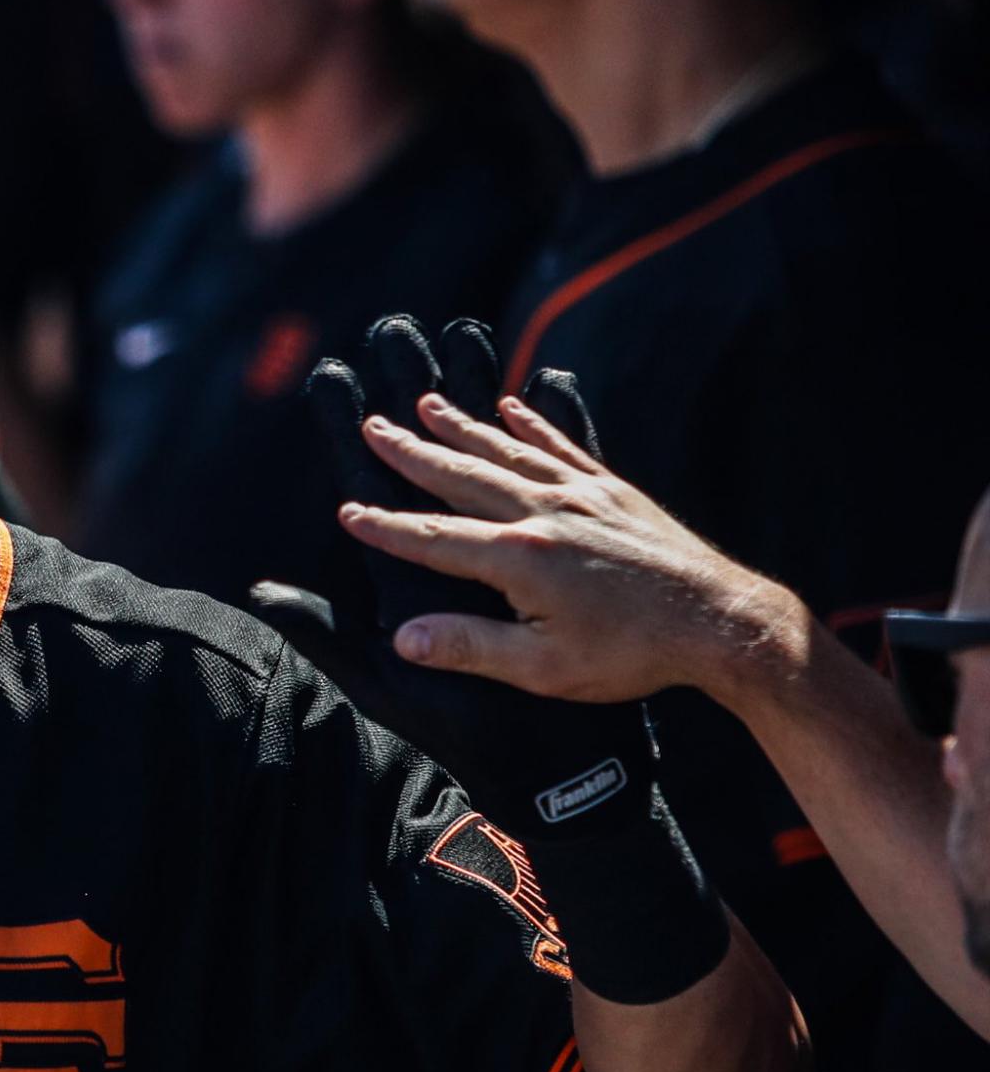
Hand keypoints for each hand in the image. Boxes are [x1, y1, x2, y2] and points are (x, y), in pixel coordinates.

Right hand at [332, 365, 799, 708]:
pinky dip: (535, 424)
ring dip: (463, 427)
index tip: (349, 511)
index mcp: (519, 557)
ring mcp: (582, 496)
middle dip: (411, 452)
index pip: (434, 537)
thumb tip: (404, 637)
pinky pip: (563, 447)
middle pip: (462, 476)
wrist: (722, 624)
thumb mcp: (543, 669)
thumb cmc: (632, 655)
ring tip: (426, 403)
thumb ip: (470, 648)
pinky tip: (515, 406)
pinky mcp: (615, 493)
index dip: (387, 527)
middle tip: (371, 425)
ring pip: (508, 451)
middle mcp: (545, 513)